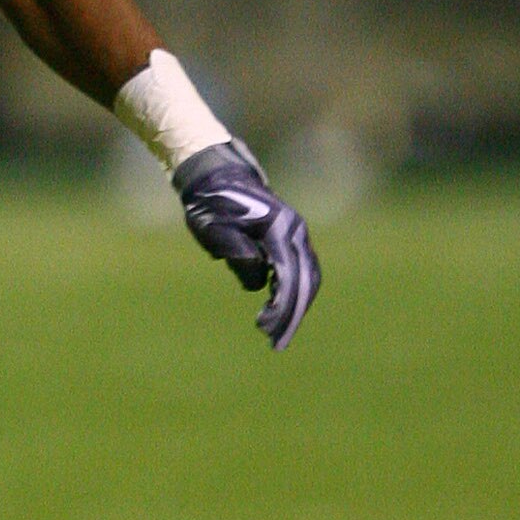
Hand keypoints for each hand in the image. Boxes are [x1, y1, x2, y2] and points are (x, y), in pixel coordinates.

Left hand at [173, 142, 320, 349]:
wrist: (216, 176)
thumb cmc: (211, 204)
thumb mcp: (214, 229)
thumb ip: (237, 253)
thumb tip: (260, 281)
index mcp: (279, 228)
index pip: (289, 277)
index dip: (282, 309)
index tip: (266, 331)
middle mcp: (295, 231)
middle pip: (306, 282)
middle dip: (292, 315)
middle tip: (274, 343)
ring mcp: (297, 234)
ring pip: (308, 279)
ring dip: (295, 307)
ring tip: (272, 332)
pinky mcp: (291, 239)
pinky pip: (301, 271)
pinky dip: (293, 293)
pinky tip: (275, 309)